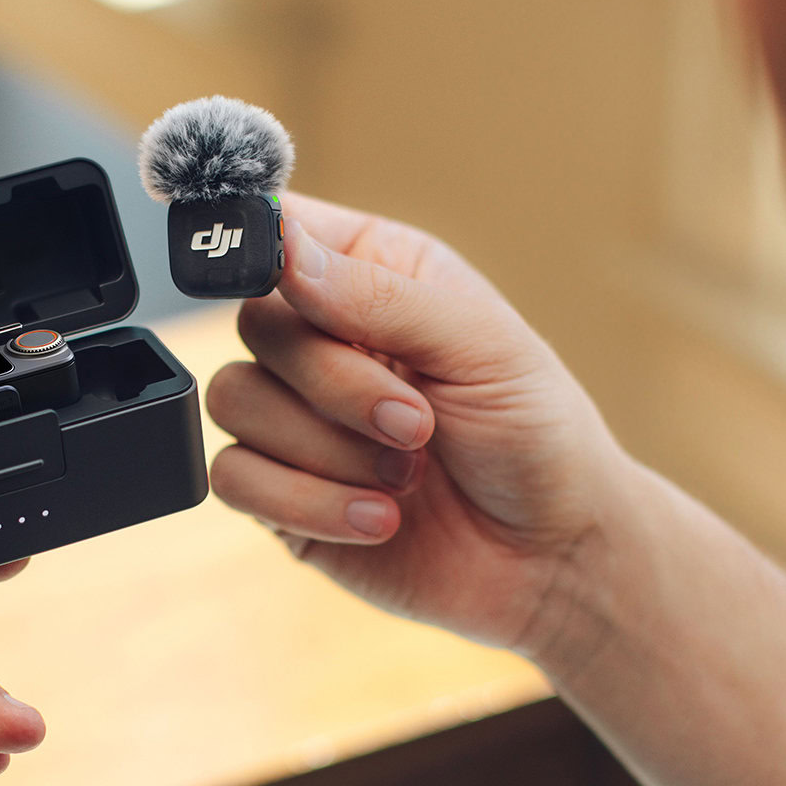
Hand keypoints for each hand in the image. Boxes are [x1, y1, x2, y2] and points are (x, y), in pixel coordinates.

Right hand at [206, 193, 638, 659]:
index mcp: (370, 272)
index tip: (271, 266)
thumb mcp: (482, 346)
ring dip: (330, 449)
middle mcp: (321, 338)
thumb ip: (378, 294)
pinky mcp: (279, 495)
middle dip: (336, 383)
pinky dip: (310, 503)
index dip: (250, 236)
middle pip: (255, 323)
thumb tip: (282, 247)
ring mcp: (294, 418)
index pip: (279, 227)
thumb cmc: (535, 435)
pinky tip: (382, 520)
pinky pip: (235, 479)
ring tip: (409, 475)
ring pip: (235, 400)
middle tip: (419, 424)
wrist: (551, 558)